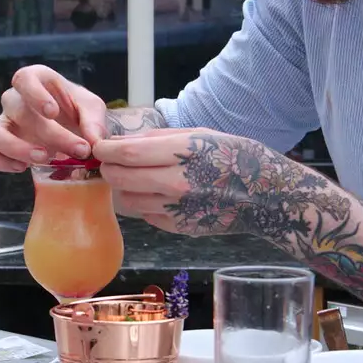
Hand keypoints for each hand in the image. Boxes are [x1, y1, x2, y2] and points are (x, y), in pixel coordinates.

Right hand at [0, 65, 108, 172]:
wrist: (70, 131)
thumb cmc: (77, 112)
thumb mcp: (92, 109)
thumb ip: (94, 121)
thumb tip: (94, 141)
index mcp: (36, 80)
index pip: (24, 78)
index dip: (35, 94)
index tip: (53, 112)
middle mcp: (14, 99)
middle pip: (18, 111)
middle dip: (50, 134)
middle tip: (77, 150)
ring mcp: (2, 122)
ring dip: (13, 147)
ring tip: (42, 159)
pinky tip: (22, 168)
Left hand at [93, 128, 285, 235]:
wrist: (263, 195)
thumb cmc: (232, 157)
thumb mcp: (198, 134)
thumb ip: (155, 139)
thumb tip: (120, 142)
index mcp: (183, 154)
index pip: (127, 154)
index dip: (106, 150)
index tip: (99, 147)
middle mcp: (177, 183)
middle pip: (120, 177)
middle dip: (108, 168)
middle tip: (109, 161)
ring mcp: (176, 209)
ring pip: (127, 198)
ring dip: (123, 186)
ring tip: (133, 176)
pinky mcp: (177, 227)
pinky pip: (145, 213)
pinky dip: (142, 202)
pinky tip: (156, 192)